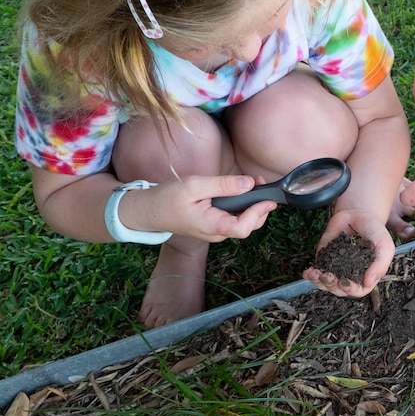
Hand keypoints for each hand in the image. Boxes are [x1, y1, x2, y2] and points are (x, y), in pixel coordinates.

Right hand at [121, 175, 275, 241]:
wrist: (147, 210)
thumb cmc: (166, 198)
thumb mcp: (194, 186)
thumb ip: (222, 185)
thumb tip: (248, 183)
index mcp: (211, 226)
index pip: (243, 227)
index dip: (258, 213)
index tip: (267, 197)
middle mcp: (217, 232)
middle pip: (248, 226)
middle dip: (259, 206)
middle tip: (260, 182)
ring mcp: (215, 230)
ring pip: (243, 222)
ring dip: (252, 205)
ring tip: (253, 182)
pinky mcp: (213, 224)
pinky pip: (233, 218)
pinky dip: (242, 205)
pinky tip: (241, 189)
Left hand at [303, 208, 395, 296]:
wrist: (359, 213)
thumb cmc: (375, 231)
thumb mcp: (385, 246)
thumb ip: (380, 265)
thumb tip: (368, 283)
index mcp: (366, 275)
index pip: (358, 290)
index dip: (350, 290)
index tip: (344, 282)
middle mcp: (350, 274)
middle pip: (339, 290)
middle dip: (331, 285)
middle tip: (328, 276)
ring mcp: (336, 267)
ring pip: (326, 284)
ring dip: (319, 282)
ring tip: (315, 275)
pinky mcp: (324, 258)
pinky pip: (316, 270)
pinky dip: (311, 274)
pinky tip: (308, 272)